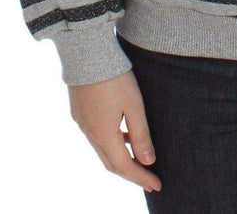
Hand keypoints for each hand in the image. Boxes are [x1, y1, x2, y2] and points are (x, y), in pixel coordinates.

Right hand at [68, 69, 161, 193]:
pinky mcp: (79, 111)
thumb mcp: (134, 104)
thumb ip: (140, 134)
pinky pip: (96, 136)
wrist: (87, 52)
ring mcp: (82, 122)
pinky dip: (111, 142)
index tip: (157, 184)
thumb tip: (148, 160)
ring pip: (102, 149)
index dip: (141, 177)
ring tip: (140, 159)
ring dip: (120, 158)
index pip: (124, 166)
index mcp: (103, 134)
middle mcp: (89, 132)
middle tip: (149, 179)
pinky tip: (123, 134)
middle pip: (111, 163)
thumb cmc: (114, 76)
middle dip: (131, 173)